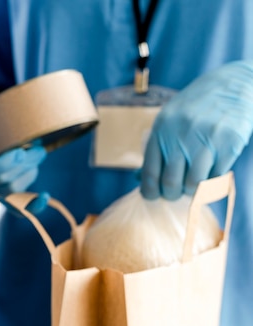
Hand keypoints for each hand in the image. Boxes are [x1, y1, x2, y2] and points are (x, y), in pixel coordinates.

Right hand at [0, 92, 48, 213]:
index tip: (20, 152)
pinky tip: (46, 197)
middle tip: (39, 149)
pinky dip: (34, 206)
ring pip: (15, 190)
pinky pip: (19, 210)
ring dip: (30, 172)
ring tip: (38, 154)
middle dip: (25, 165)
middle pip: (4, 181)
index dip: (3, 165)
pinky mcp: (6, 199)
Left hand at [141, 60, 252, 199]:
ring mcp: (207, 139)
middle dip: (171, 194)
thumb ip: (156, 148)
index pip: (150, 171)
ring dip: (192, 191)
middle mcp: (182, 134)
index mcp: (162, 129)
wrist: (231, 84)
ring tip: (192, 184)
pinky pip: (216, 176)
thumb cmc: (194, 107)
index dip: (149, 191)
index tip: (152, 196)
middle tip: (174, 193)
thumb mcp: (168, 120)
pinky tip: (209, 173)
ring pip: (194, 183)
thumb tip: (139, 179)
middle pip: (171, 182)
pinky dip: (211, 181)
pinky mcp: (230, 143)